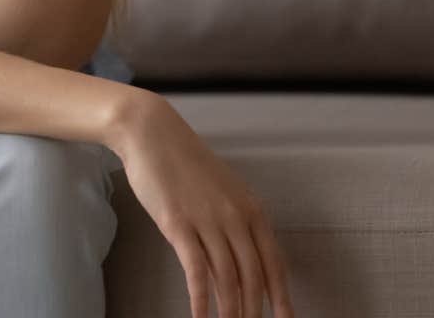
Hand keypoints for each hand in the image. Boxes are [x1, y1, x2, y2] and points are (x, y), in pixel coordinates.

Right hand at [112, 93, 294, 317]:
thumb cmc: (183, 162)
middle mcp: (235, 217)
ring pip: (228, 277)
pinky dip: (201, 299)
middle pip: (253, 276)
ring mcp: (208, 221)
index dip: (281, 296)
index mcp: (251, 209)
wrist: (151, 133)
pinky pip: (195, 270)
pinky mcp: (178, 224)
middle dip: (254, 310)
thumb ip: (230, 225)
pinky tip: (200, 317)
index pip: (274, 263)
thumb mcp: (219, 192)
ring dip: (230, 310)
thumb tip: (233, 264)